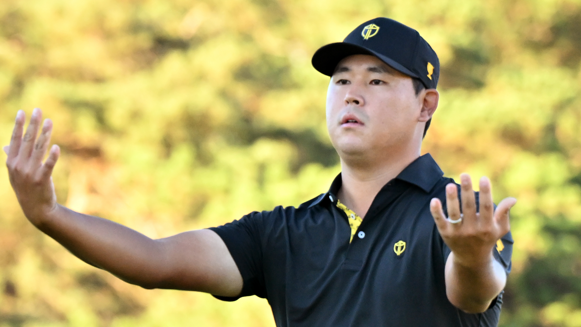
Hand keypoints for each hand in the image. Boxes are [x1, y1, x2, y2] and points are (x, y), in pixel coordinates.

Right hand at [4, 109, 60, 225]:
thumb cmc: (26, 188)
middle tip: (38, 110)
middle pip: (27, 141)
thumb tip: (6, 145)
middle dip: (32, 124)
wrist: (35, 209)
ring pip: (39, 149)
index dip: (18, 125)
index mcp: (12, 162)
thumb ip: (12, 157)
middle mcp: (19, 166)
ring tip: (50, 121)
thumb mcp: (15, 173)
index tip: (22, 112)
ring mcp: (30, 173)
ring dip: (45, 134)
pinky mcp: (42, 180)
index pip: (15, 140)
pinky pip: (48, 165)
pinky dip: (52, 156)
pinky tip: (57, 147)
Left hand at [430, 174, 515, 266]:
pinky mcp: (445, 234)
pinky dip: (436, 212)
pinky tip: (434, 200)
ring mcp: (458, 232)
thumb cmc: (487, 239)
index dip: (486, 193)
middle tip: (465, 175)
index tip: (484, 178)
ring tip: (450, 185)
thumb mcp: (500, 229)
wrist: (472, 260)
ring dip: (452, 199)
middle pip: (469, 207)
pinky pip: (440, 221)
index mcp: (487, 227)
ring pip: (454, 213)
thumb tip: (513, 199)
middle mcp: (472, 230)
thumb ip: (504, 213)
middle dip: (467, 190)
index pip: (486, 207)